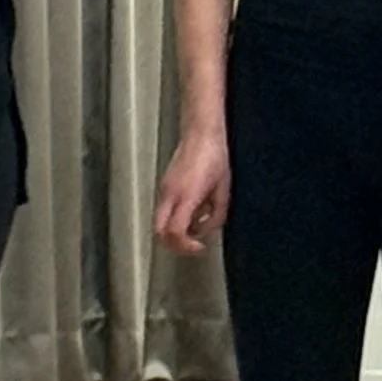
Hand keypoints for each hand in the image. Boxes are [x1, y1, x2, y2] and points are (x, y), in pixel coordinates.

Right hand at [154, 130, 230, 255]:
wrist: (201, 133)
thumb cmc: (214, 156)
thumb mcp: (223, 190)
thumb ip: (216, 215)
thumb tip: (206, 228)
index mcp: (186, 196)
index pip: (175, 232)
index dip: (186, 246)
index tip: (198, 247)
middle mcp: (170, 194)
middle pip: (158, 232)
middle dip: (173, 245)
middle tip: (190, 246)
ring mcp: (164, 190)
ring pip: (158, 222)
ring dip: (173, 232)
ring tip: (192, 228)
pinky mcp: (164, 186)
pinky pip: (163, 210)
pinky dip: (172, 219)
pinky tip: (189, 213)